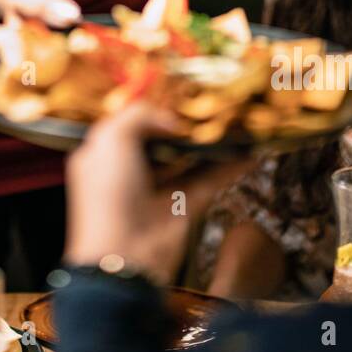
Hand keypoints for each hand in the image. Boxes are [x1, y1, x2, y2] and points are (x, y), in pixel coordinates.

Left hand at [65, 101, 251, 285]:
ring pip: (188, 160)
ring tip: (234, 120)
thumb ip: (139, 116)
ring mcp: (158, 190)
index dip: (149, 111)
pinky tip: (250, 150)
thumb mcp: (110, 140)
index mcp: (101, 155)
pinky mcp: (185, 207)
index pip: (125, 125)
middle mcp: (129, 171)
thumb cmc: (109, 192)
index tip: (176, 94)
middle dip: (183, 125)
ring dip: (209, 144)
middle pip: (160, 141)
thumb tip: (172, 122)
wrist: (125, 257)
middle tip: (209, 103)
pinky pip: (210, 180)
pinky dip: (229, 166)